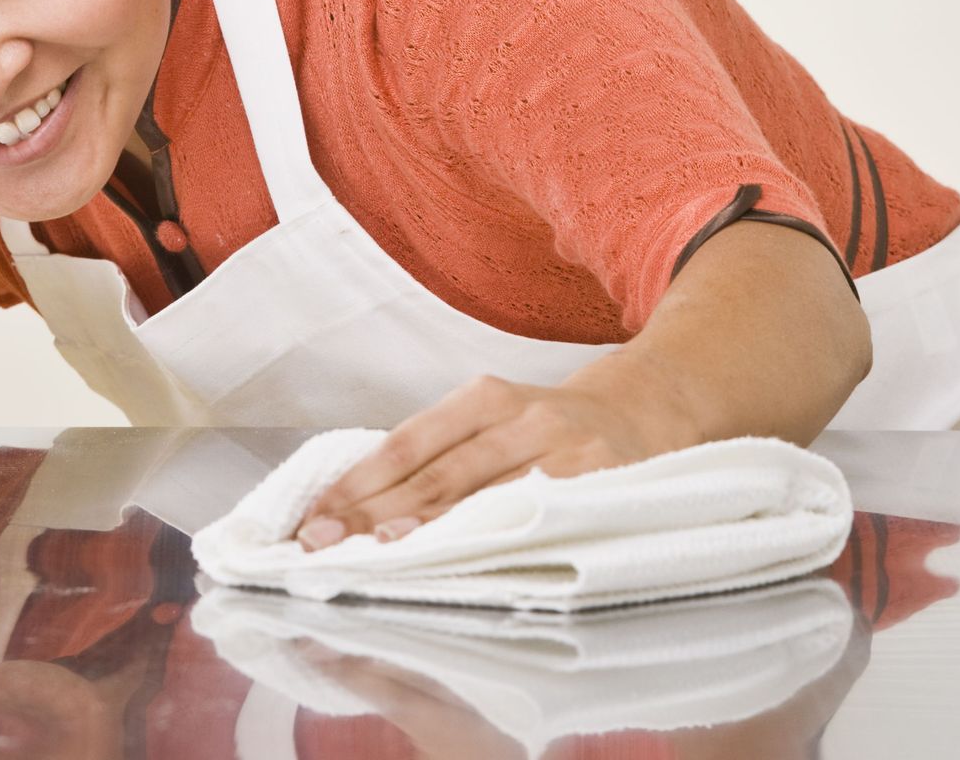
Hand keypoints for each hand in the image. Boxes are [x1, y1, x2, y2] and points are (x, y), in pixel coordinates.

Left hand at [292, 359, 698, 549]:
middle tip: (322, 545)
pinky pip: (537, 517)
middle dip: (374, 515)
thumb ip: (440, 456)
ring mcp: (565, 451)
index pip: (408, 443)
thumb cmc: (552, 429)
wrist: (648, 410)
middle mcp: (523, 417)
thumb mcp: (497, 421)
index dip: (358, 483)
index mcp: (486, 397)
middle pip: (437, 476)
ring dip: (425, 532)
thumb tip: (355, 505)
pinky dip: (494, 541)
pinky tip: (460, 562)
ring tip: (377, 554)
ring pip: (484, 499)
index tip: (311, 518)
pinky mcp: (598, 485)